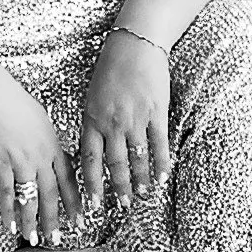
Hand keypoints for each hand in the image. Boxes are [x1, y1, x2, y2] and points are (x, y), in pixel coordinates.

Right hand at [0, 72, 82, 247]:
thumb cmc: (13, 101)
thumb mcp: (40, 120)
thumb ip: (47, 142)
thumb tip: (52, 155)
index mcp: (53, 145)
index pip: (68, 179)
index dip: (74, 201)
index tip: (80, 218)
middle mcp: (40, 156)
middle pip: (52, 193)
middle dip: (55, 218)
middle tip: (58, 239)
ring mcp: (21, 162)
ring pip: (30, 198)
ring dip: (33, 221)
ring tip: (34, 239)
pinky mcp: (0, 164)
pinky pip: (7, 194)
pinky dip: (9, 212)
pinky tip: (10, 226)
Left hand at [79, 28, 171, 212]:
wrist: (134, 44)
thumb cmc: (110, 69)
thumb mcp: (91, 97)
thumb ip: (92, 124)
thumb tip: (91, 151)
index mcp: (92, 119)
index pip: (89, 160)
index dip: (91, 185)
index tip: (93, 205)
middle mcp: (111, 122)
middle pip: (114, 164)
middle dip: (118, 189)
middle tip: (122, 206)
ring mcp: (135, 118)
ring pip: (137, 158)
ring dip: (140, 180)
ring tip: (143, 196)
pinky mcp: (156, 112)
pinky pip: (159, 144)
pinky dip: (161, 163)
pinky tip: (163, 177)